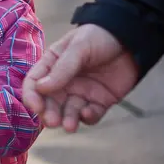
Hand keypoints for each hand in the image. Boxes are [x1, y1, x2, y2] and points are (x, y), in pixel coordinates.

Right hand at [23, 24, 138, 132]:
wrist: (132, 39)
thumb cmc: (99, 37)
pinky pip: (90, 115)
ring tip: (69, 126)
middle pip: (50, 102)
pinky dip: (87, 117)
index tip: (36, 106)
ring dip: (67, 120)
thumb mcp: (78, 47)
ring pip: (69, 112)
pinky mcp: (99, 102)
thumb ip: (62, 68)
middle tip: (52, 122)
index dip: (32, 96)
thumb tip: (41, 88)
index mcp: (51, 65)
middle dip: (49, 113)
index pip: (34, 83)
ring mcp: (81, 93)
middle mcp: (63, 82)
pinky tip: (88, 112)